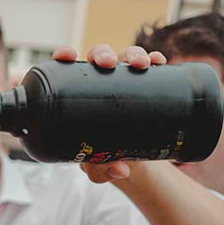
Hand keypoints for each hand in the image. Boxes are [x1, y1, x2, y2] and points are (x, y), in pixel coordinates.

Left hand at [50, 44, 166, 183]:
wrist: (128, 158)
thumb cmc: (101, 156)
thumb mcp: (97, 165)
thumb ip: (102, 169)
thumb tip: (121, 170)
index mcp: (77, 92)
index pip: (66, 67)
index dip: (64, 55)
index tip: (68, 56)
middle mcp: (100, 80)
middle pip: (99, 56)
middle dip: (104, 54)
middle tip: (108, 65)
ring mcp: (124, 80)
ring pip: (126, 56)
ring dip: (133, 54)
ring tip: (141, 65)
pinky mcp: (145, 84)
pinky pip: (150, 67)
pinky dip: (154, 60)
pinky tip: (159, 62)